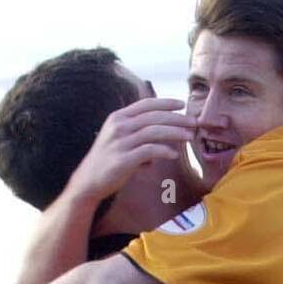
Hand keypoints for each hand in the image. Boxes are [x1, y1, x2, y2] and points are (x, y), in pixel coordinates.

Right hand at [67, 98, 195, 202]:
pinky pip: (149, 150)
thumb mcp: (120, 141)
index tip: (181, 104)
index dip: (165, 102)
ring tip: (189, 136)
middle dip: (176, 118)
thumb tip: (161, 145)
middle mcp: (119, 126)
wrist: (88, 181)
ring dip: (175, 132)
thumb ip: (138, 137)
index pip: (145, 104)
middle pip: (154, 116)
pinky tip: (174, 154)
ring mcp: (121, 142)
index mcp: (118, 117)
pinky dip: (163, 151)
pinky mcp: (124, 159)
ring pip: (154, 131)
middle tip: (194, 122)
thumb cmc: (108, 162)